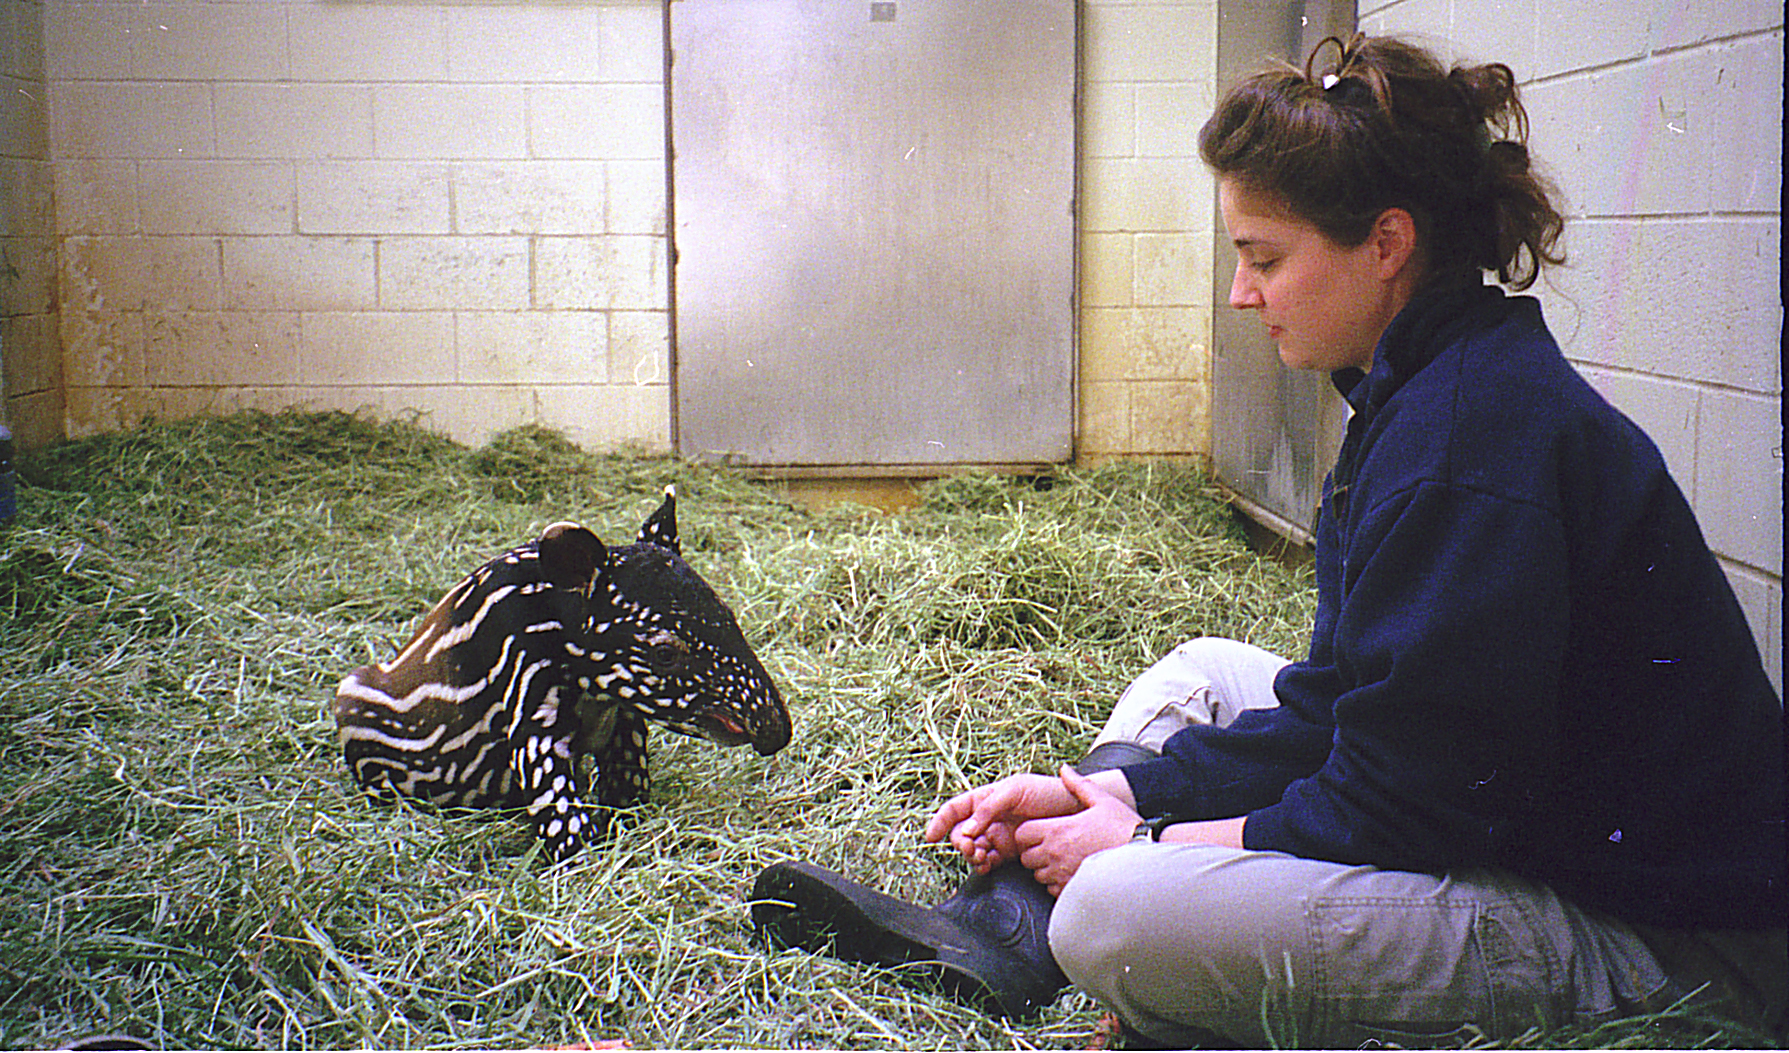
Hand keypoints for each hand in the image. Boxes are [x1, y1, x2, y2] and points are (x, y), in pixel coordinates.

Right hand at [924, 772, 1078, 872]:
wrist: (1074, 809)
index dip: (940, 821)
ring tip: (981, 857)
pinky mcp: (1010, 852)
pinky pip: (988, 861)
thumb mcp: (1015, 790)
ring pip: (973, 849)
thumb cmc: (1046, 792)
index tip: (931, 836)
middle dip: (960, 842)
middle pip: (960, 833)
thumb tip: (968, 828)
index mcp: (985, 798)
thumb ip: (990, 807)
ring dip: (971, 855)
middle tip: (971, 847)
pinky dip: (983, 865)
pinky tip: (987, 865)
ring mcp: (998, 835)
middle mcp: (988, 818)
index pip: (955, 809)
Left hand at [1013, 766, 1141, 895]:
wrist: (1144, 856)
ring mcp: (1062, 875)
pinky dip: (1058, 884)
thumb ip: (1079, 785)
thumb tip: (1065, 770)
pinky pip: (1053, 891)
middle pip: (1026, 857)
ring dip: (1046, 869)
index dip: (1028, 832)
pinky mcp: (1072, 891)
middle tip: (1053, 846)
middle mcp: (1056, 854)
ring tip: (1066, 860)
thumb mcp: (1102, 800)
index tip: (1041, 831)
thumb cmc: (1125, 829)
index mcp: (1058, 830)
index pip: (1022, 834)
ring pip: (1038, 876)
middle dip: (1035, 852)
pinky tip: (1073, 873)